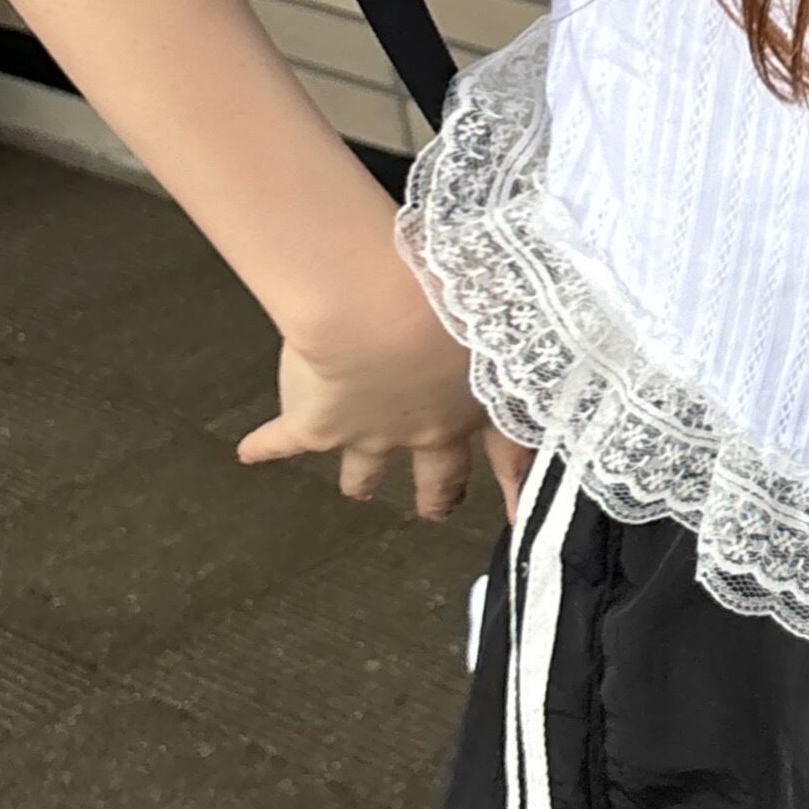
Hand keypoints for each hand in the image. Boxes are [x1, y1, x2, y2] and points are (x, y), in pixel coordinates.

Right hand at [239, 256, 533, 522]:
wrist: (387, 308)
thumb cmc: (463, 293)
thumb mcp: (514, 303)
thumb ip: (530, 317)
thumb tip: (559, 301)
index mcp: (485, 403)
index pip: (511, 452)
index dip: (517, 484)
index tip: (519, 514)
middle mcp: (431, 430)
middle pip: (439, 477)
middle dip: (438, 495)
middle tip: (436, 509)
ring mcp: (371, 435)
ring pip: (366, 471)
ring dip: (362, 481)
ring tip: (358, 491)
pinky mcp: (317, 427)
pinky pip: (285, 443)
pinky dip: (265, 447)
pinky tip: (249, 453)